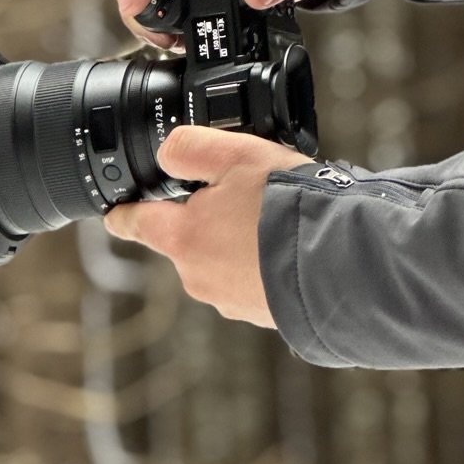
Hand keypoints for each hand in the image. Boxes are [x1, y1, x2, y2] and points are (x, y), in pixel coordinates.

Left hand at [104, 126, 313, 325]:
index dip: (125, 212)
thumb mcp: (239, 155)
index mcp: (183, 238)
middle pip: (188, 241)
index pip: (134, 223)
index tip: (117, 212)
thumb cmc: (291, 208)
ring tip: (279, 222)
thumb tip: (167, 154)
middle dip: (209, 220)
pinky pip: (255, 283)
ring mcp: (232, 301)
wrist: (346, 264)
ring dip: (241, 244)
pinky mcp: (264, 316)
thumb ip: (191, 148)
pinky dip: (267, 266)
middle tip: (246, 197)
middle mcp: (199, 277)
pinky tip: (294, 248)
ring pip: (223, 262)